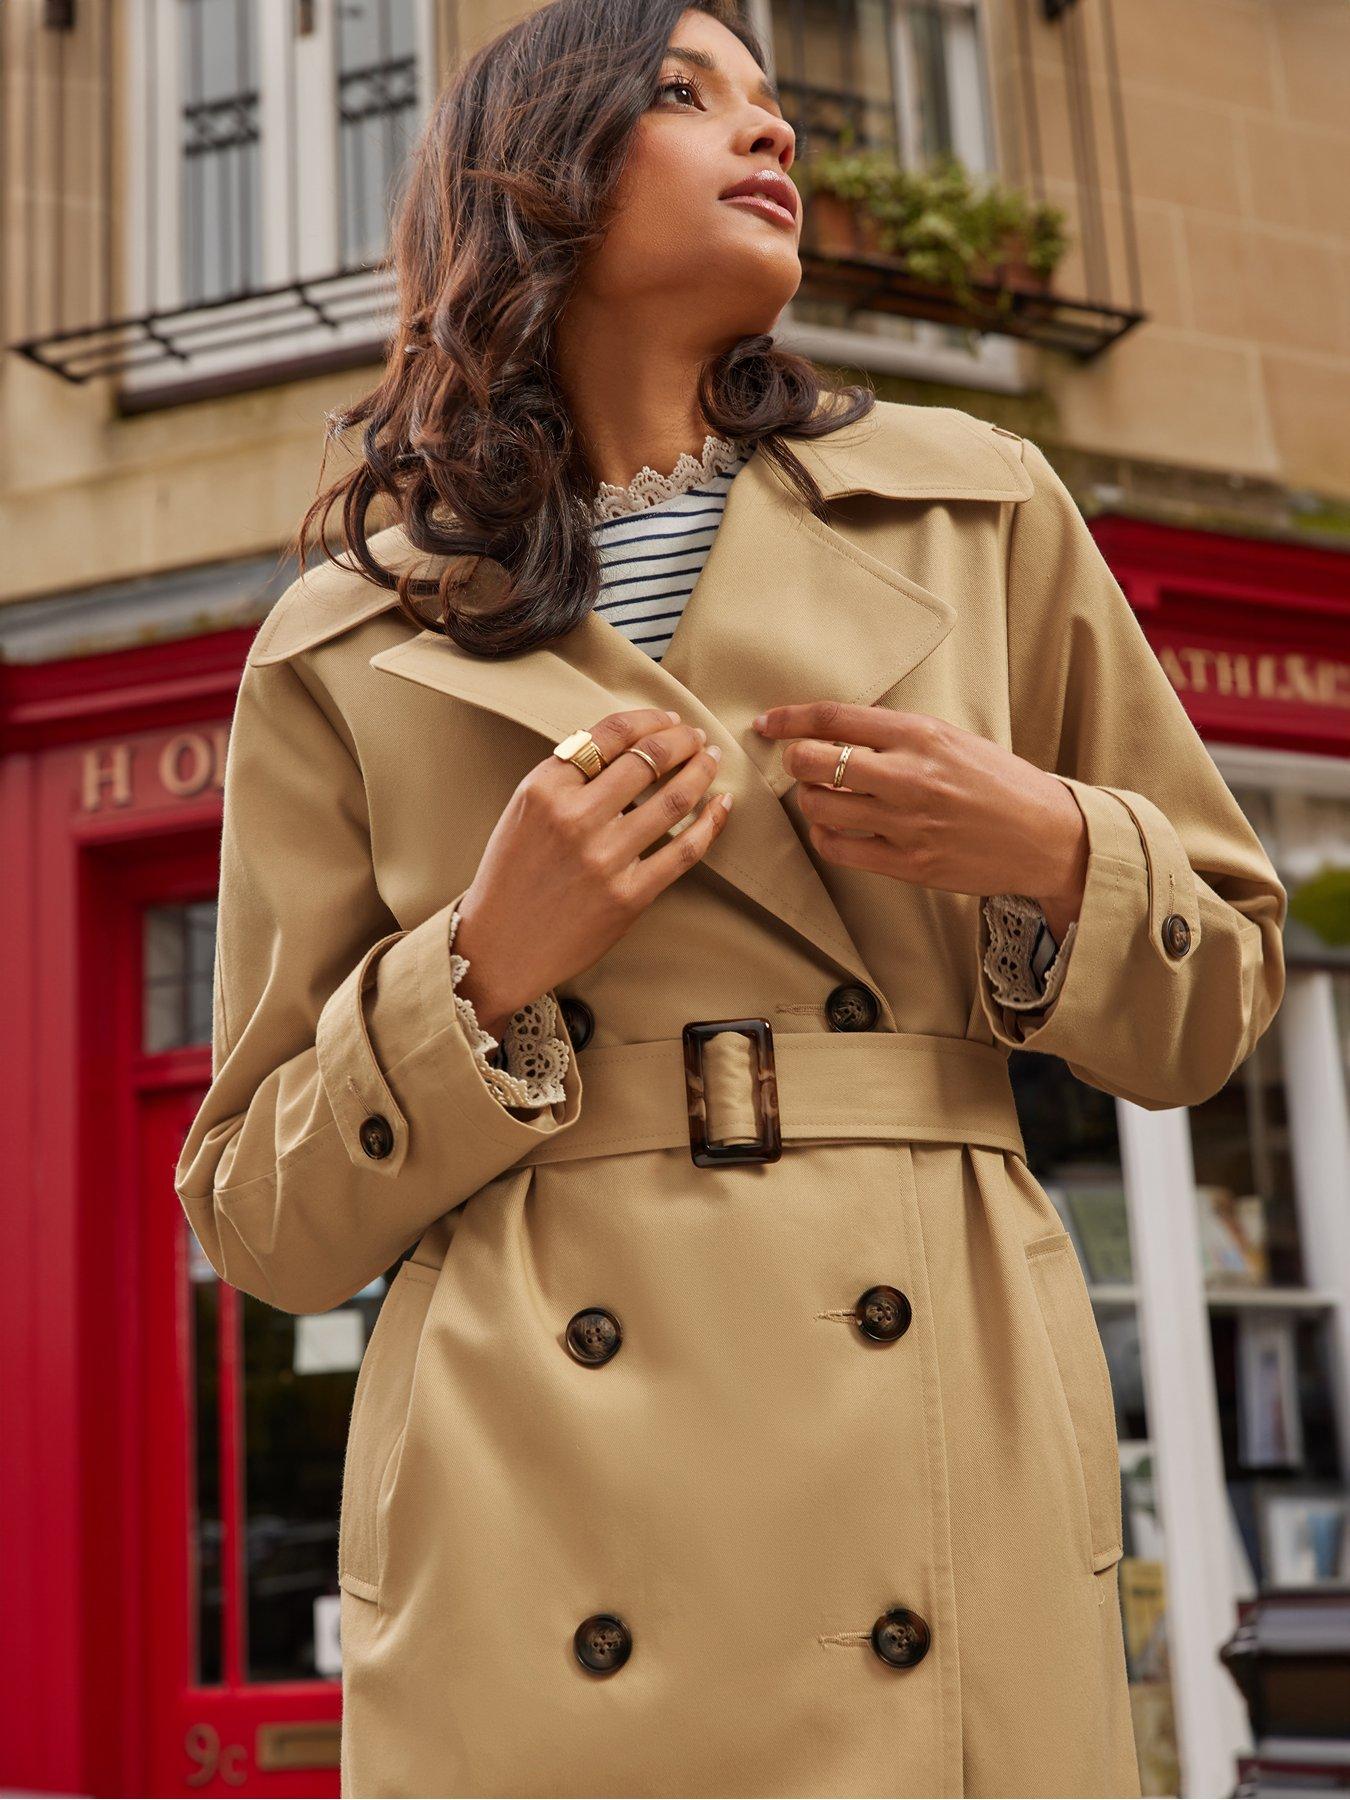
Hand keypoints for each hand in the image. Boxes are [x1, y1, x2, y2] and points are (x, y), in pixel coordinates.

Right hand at [452, 707, 733, 1039]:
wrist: (498, 947)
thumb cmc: (511, 876)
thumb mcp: (523, 812)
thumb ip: (565, 777)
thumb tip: (625, 743)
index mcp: (544, 789)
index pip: (610, 733)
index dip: (650, 719)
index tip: (669, 720)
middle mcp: (574, 818)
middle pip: (649, 758)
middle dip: (684, 739)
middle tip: (698, 738)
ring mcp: (603, 859)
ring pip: (674, 799)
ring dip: (701, 772)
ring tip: (710, 762)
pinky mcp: (628, 897)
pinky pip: (684, 851)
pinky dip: (711, 823)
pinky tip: (721, 806)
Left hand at [753, 702, 1086, 939]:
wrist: (1047, 836)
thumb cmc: (1000, 783)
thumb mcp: (953, 739)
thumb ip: (898, 734)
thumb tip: (838, 729)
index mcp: (921, 735)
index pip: (834, 718)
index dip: (789, 719)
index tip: (768, 724)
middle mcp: (909, 776)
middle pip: (813, 761)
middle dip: (795, 760)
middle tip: (800, 763)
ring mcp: (905, 823)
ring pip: (818, 806)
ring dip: (808, 799)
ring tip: (821, 796)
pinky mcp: (907, 864)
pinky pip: (838, 848)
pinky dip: (824, 834)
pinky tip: (833, 827)